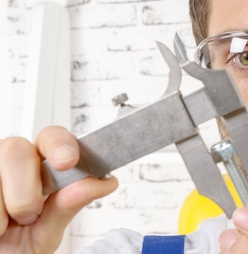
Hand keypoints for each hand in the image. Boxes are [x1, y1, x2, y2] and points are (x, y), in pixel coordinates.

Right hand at [0, 126, 117, 253]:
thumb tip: (105, 183)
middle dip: (27, 188)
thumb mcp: (45, 233)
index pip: (52, 138)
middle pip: (18, 149)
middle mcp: (11, 163)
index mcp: (38, 167)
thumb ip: (68, 206)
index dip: (60, 144)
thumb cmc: (16, 249)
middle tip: (30, 216)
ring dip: (7, 207)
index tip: (68, 161)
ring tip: (7, 225)